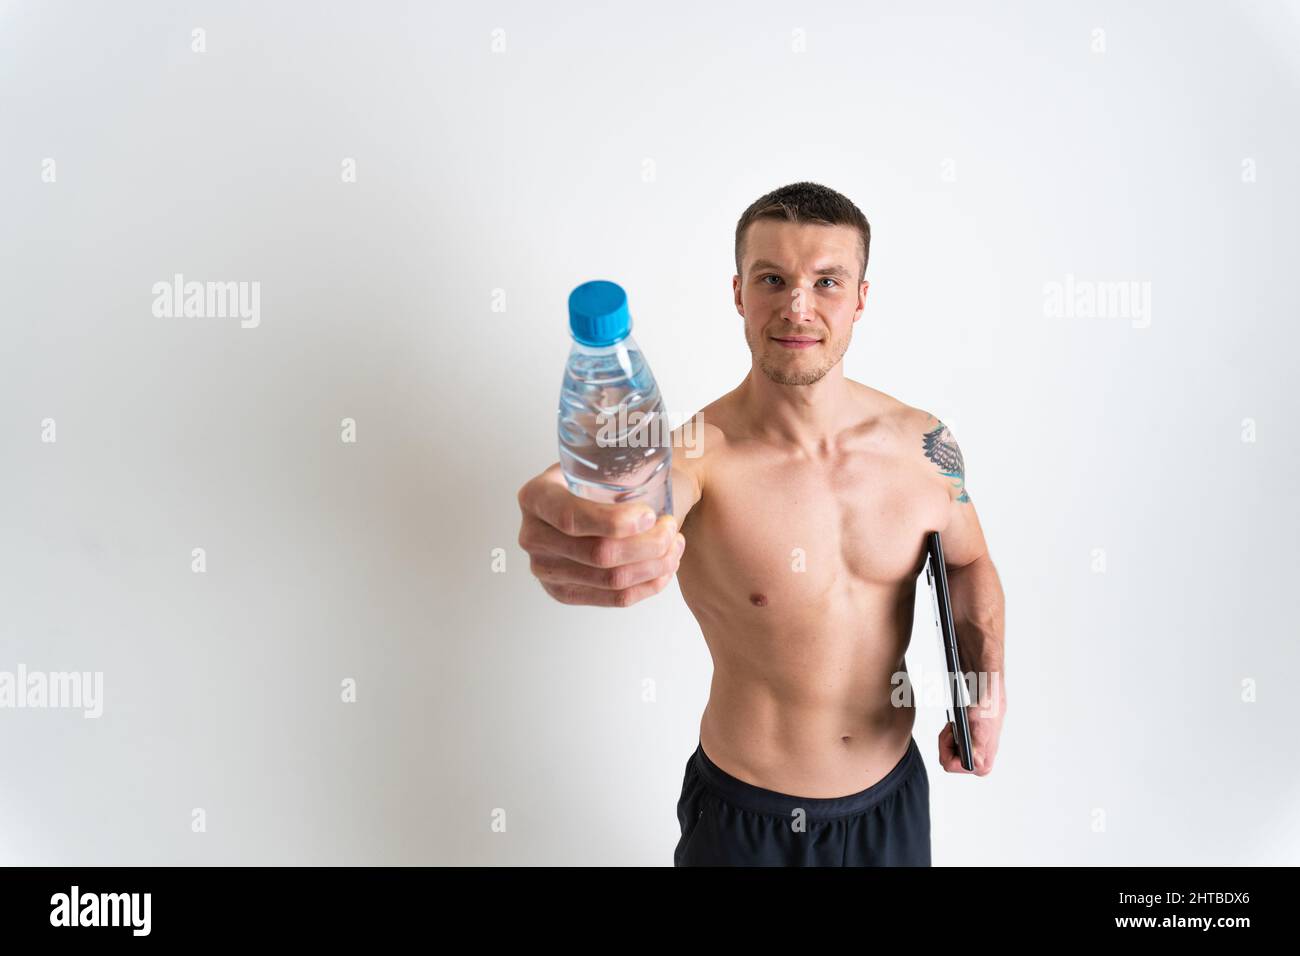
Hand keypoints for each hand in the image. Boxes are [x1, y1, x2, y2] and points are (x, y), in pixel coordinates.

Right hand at [516, 463, 684, 607]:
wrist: (596, 499)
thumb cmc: (603, 475)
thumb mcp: (599, 456)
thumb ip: (613, 448)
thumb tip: (647, 436)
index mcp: (536, 496)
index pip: (572, 517)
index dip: (615, 522)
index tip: (650, 515)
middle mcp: (532, 535)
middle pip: (598, 554)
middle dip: (647, 544)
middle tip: (672, 527)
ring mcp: (545, 569)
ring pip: (611, 580)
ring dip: (654, 564)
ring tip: (675, 545)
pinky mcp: (565, 593)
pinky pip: (615, 599)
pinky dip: (649, 585)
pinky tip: (666, 566)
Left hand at [938, 684, 1004, 775]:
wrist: (989, 703)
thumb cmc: (987, 713)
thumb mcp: (980, 729)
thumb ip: (977, 747)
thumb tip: (977, 762)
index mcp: (981, 765)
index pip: (950, 765)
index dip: (946, 748)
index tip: (951, 734)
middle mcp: (977, 765)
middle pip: (946, 759)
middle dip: (946, 742)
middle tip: (952, 728)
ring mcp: (972, 758)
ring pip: (946, 753)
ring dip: (948, 738)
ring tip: (955, 727)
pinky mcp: (968, 751)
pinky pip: (949, 747)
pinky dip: (950, 736)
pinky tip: (956, 729)